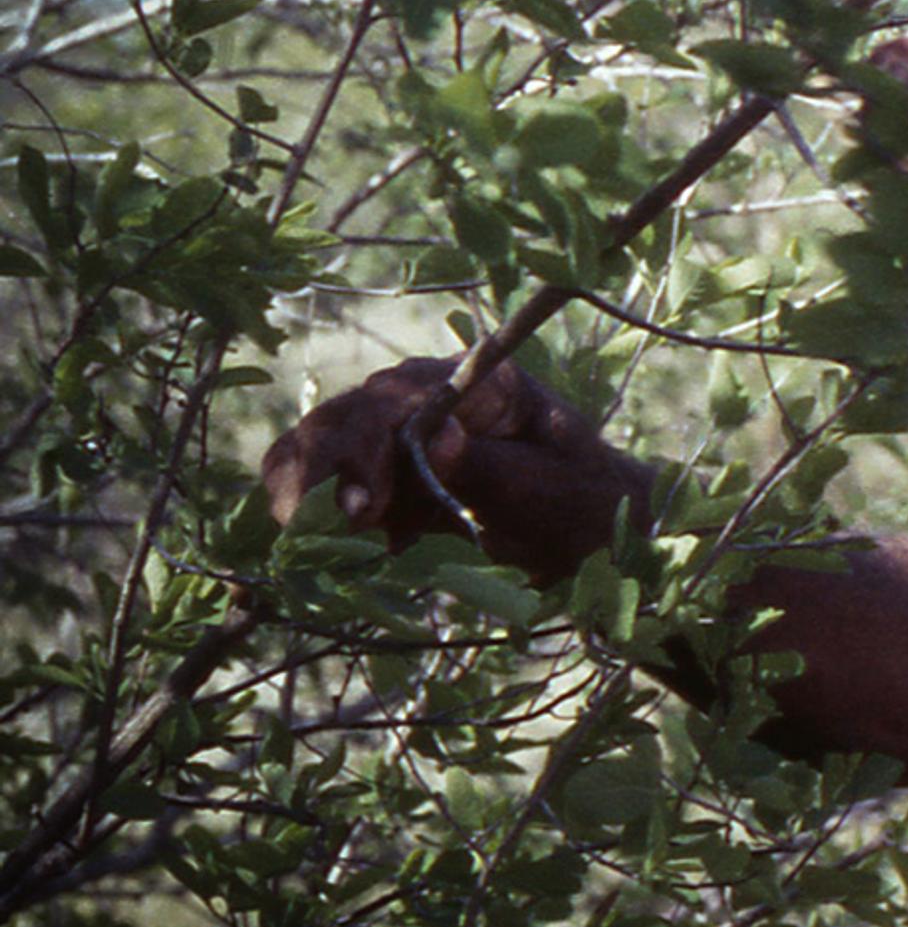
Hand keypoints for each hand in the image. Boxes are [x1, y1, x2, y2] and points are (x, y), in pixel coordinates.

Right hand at [262, 355, 655, 581]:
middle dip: (324, 474)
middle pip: (342, 417)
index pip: (394, 398)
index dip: (365, 449)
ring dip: (304, 493)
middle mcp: (423, 394)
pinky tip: (326, 544)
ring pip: (316, 444)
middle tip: (341, 533)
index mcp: (474, 381)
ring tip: (313, 541)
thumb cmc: (579, 499)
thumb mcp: (549, 485)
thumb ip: (490, 464)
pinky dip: (310, 509)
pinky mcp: (379, 469)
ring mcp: (395, 430)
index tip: (365, 509)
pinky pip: (321, 478)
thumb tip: (436, 439)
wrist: (583, 529)